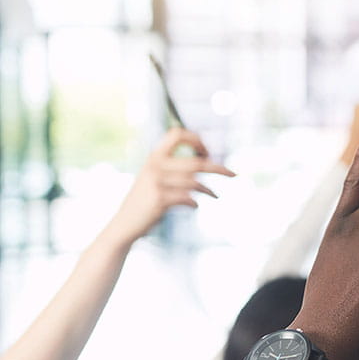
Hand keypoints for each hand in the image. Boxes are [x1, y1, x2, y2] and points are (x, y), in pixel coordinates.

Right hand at [105, 128, 235, 243]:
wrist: (124, 225)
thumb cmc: (145, 201)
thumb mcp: (155, 178)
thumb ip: (172, 167)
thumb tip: (203, 160)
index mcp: (154, 157)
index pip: (177, 134)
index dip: (196, 140)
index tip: (206, 152)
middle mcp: (154, 165)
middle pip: (196, 162)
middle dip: (219, 168)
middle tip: (234, 174)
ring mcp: (156, 182)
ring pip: (195, 181)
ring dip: (209, 190)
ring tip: (215, 195)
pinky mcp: (159, 199)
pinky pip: (188, 198)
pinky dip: (195, 202)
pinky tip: (195, 205)